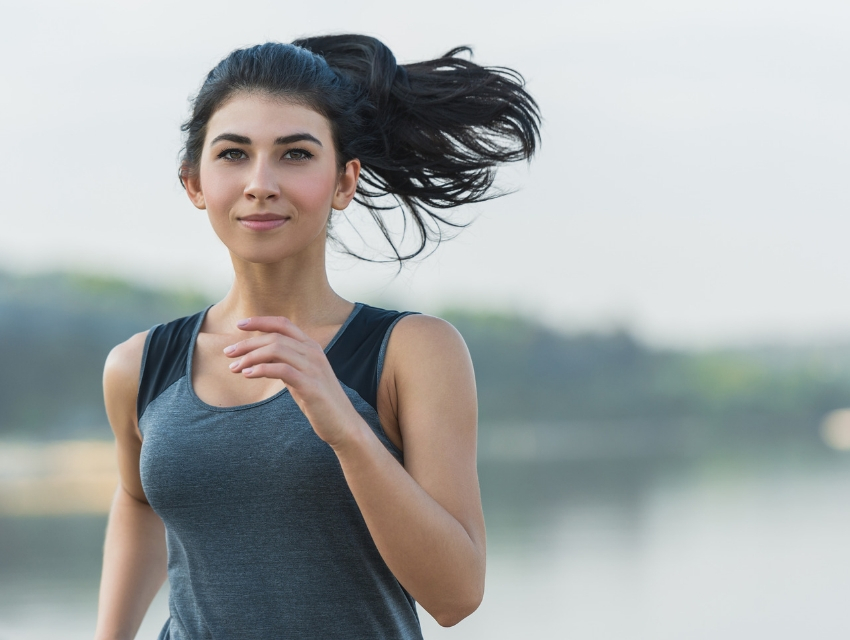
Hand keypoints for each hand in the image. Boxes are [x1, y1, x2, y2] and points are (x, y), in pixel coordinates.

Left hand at [223, 316, 361, 445]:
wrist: (343, 424)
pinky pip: (282, 370)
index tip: (239, 325)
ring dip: (251, 357)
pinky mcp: (311, 385)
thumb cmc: (319, 401)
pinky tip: (248, 374)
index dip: (261, 321)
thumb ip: (286, 363)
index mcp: (311, 347)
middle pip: (275, 337)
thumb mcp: (301, 376)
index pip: (283, 324)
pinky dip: (261, 369)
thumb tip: (261, 357)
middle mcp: (313, 353)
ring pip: (276, 349)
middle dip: (248, 343)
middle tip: (228, 353)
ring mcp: (313, 368)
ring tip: (235, 367)